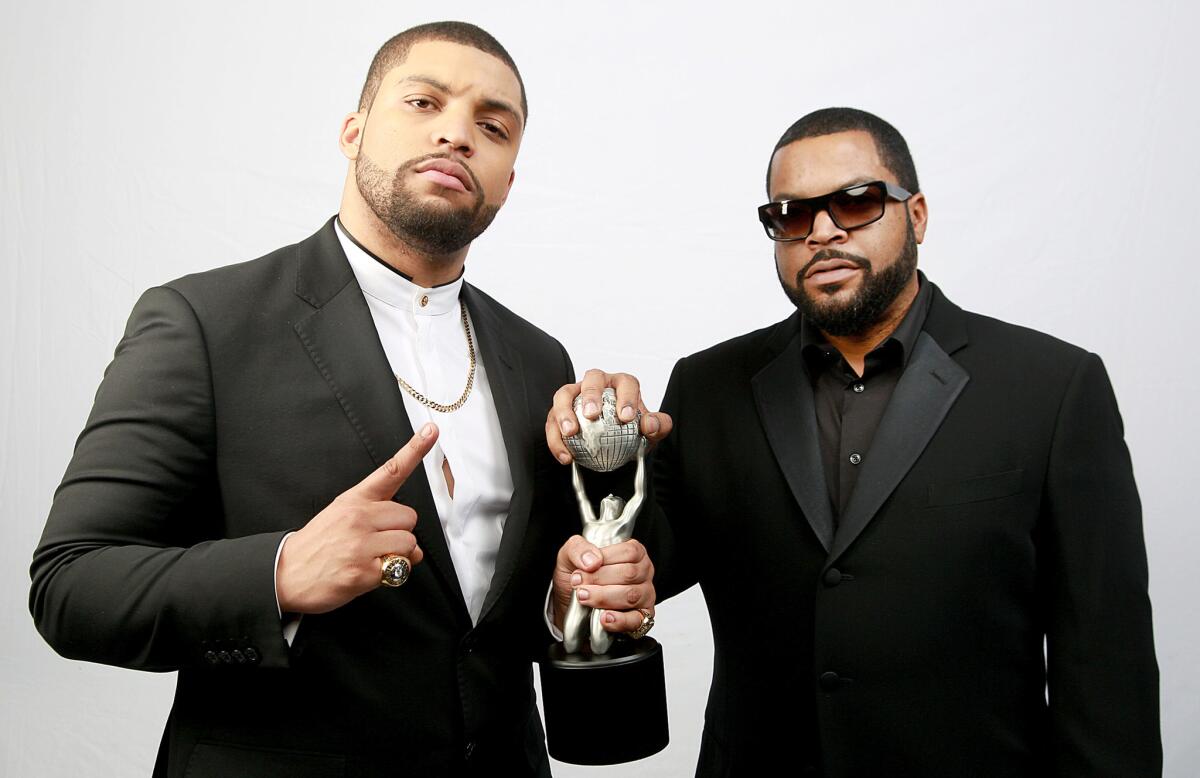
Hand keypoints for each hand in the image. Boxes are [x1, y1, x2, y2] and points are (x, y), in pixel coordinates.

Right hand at [276, 424, 438, 613]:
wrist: (286, 573)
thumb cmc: (318, 544)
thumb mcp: (340, 513)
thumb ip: (377, 516)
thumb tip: (410, 538)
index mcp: (355, 500)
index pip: (391, 470)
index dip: (414, 449)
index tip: (431, 431)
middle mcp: (359, 517)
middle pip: (410, 517)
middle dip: (401, 532)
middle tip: (378, 542)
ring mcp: (361, 544)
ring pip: (410, 543)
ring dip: (400, 555)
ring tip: (374, 558)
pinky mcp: (363, 570)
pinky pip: (400, 569)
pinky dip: (392, 574)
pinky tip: (369, 573)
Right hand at [545, 369, 672, 464]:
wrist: (614, 445)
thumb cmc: (629, 432)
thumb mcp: (649, 432)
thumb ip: (657, 426)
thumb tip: (650, 424)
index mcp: (621, 385)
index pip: (625, 383)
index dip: (626, 396)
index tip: (626, 418)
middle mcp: (598, 384)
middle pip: (592, 378)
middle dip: (591, 394)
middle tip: (592, 414)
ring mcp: (576, 395)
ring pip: (564, 395)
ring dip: (564, 412)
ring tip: (570, 432)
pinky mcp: (559, 412)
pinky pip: (552, 422)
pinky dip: (556, 440)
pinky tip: (565, 457)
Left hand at [552, 535, 654, 633]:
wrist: (569, 603)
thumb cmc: (577, 576)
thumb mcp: (571, 554)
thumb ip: (579, 549)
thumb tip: (593, 561)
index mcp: (633, 552)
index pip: (628, 552)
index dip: (604, 560)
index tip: (581, 569)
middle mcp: (643, 573)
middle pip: (629, 573)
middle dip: (599, 580)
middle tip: (579, 585)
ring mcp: (644, 596)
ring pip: (631, 596)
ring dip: (604, 598)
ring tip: (584, 598)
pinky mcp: (640, 618)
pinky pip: (636, 620)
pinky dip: (619, 620)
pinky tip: (604, 618)